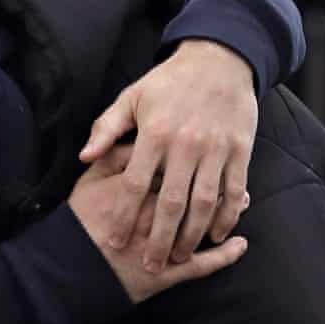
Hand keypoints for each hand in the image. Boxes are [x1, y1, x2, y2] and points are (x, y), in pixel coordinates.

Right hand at [68, 147, 249, 303]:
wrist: (68, 270)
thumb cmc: (78, 222)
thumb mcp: (89, 180)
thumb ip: (112, 154)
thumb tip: (137, 138)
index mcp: (141, 188)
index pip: (175, 168)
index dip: (195, 159)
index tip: (210, 147)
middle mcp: (158, 215)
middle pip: (196, 193)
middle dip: (218, 183)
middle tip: (235, 170)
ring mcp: (166, 245)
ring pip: (202, 226)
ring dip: (225, 214)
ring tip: (244, 204)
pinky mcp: (168, 273)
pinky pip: (203, 265)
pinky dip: (224, 256)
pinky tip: (240, 246)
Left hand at [80, 39, 258, 264]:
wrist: (220, 58)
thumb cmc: (169, 81)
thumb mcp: (132, 97)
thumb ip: (107, 129)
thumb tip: (84, 157)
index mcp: (155, 133)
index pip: (135, 185)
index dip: (125, 218)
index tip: (116, 243)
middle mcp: (185, 144)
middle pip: (170, 203)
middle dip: (159, 240)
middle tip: (150, 265)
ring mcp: (215, 149)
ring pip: (204, 202)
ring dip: (193, 235)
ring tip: (181, 257)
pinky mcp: (239, 150)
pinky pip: (234, 190)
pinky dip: (227, 216)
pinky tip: (217, 235)